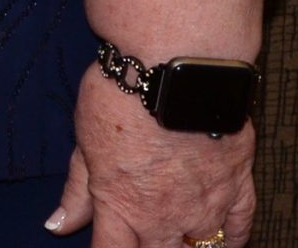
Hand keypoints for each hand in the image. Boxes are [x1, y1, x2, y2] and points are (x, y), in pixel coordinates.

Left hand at [47, 62, 254, 246]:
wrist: (174, 68)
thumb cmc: (120, 96)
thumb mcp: (86, 140)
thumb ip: (78, 190)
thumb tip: (57, 226)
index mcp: (122, 208)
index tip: (108, 244)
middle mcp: (165, 219)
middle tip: (144, 232)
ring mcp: (205, 208)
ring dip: (188, 246)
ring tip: (178, 235)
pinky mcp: (238, 189)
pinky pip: (240, 230)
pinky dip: (231, 239)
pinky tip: (222, 239)